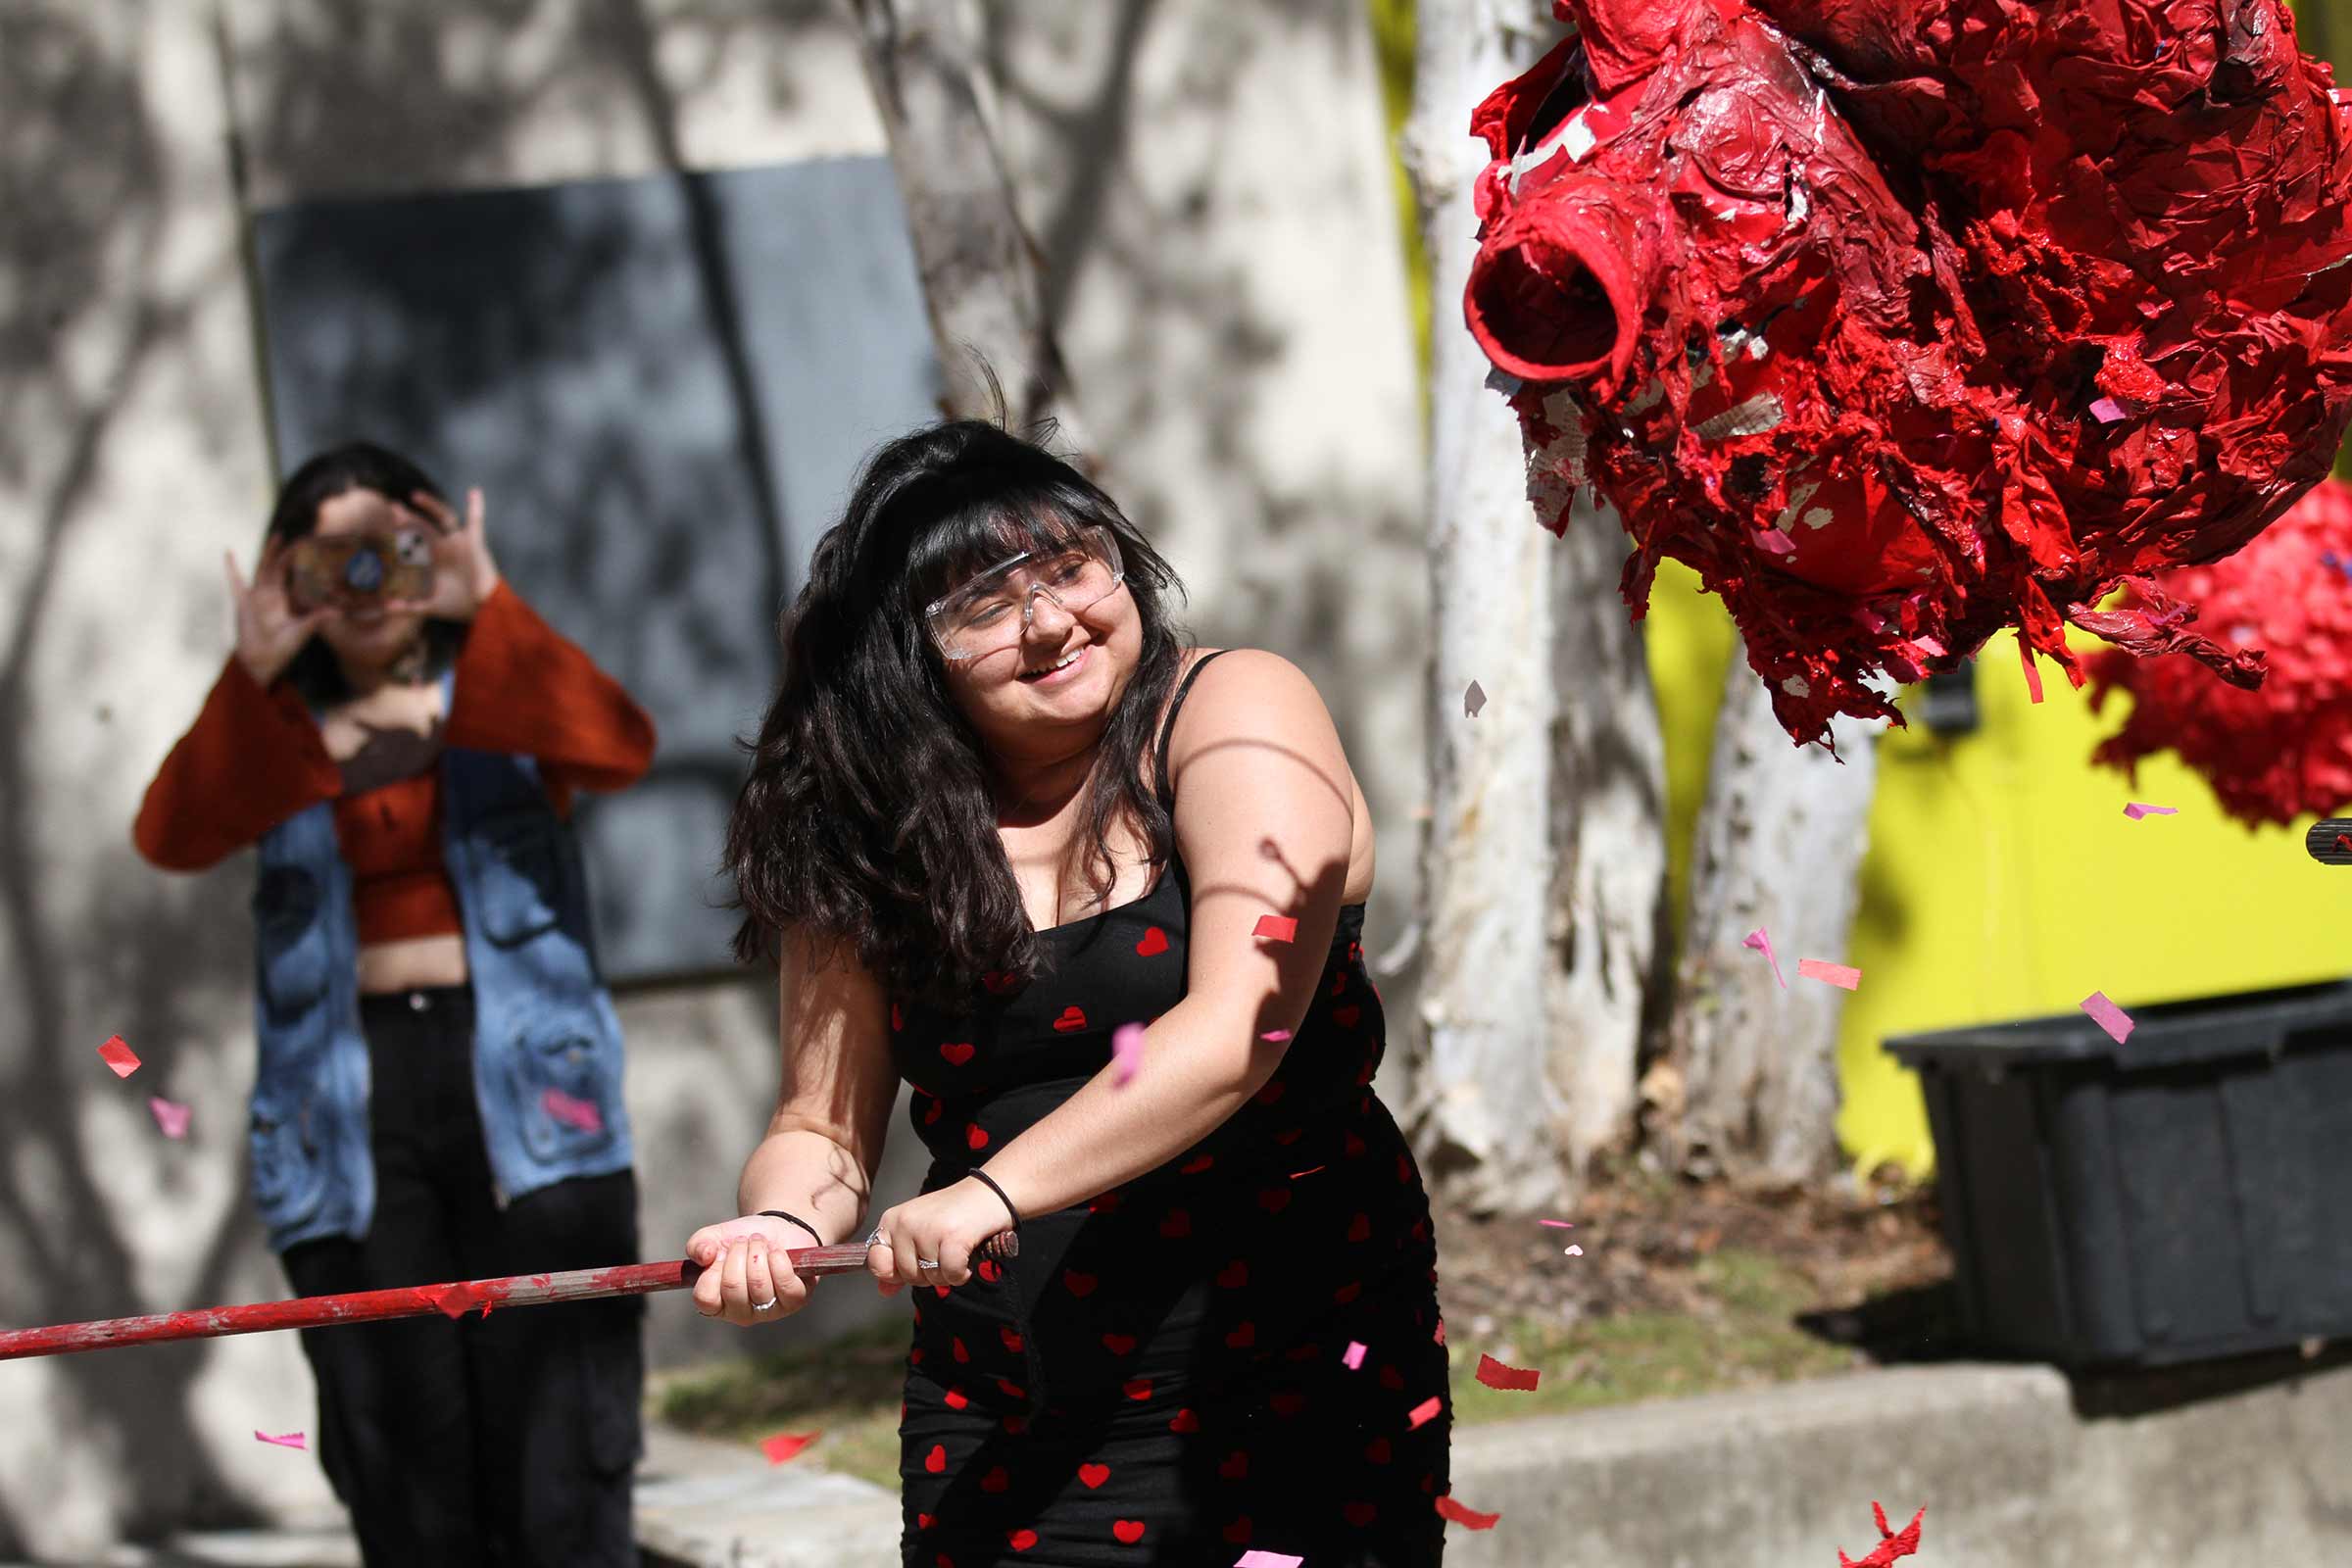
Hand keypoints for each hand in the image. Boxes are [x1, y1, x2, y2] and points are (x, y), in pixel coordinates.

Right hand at [227, 538, 329, 687]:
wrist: (262, 660)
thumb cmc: (282, 647)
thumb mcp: (302, 630)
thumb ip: (317, 619)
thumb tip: (338, 612)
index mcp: (283, 598)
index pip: (292, 576)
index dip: (299, 563)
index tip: (309, 549)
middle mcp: (270, 594)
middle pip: (278, 567)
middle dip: (285, 552)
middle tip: (295, 536)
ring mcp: (256, 596)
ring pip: (263, 569)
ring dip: (269, 553)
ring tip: (277, 536)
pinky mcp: (244, 602)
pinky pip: (236, 582)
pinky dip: (232, 568)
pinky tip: (229, 553)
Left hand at [391, 487, 499, 619]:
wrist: (486, 607)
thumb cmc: (460, 606)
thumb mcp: (430, 606)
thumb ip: (408, 607)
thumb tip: (383, 609)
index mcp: (434, 560)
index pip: (413, 543)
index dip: (399, 536)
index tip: (383, 526)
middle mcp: (445, 548)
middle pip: (423, 527)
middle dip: (408, 518)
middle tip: (392, 508)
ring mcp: (459, 543)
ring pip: (443, 518)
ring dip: (430, 506)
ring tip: (415, 496)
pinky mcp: (474, 543)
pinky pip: (476, 521)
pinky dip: (476, 507)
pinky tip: (474, 492)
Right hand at [684, 1215, 814, 1326]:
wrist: (778, 1229)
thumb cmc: (743, 1239)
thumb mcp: (715, 1237)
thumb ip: (698, 1245)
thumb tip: (704, 1256)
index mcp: (717, 1304)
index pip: (705, 1298)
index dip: (712, 1271)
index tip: (720, 1253)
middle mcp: (741, 1313)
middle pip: (733, 1288)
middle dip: (738, 1254)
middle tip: (744, 1242)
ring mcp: (768, 1311)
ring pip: (759, 1284)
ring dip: (758, 1253)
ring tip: (761, 1244)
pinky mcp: (794, 1301)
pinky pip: (786, 1285)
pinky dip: (779, 1260)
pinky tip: (776, 1252)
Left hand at [866, 1177, 1013, 1296]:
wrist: (991, 1192)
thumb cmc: (955, 1216)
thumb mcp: (920, 1234)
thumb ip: (899, 1264)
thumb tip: (883, 1291)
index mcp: (892, 1219)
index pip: (877, 1263)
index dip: (899, 1271)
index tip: (920, 1258)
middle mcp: (905, 1222)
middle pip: (908, 1276)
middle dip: (930, 1273)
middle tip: (945, 1250)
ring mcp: (927, 1228)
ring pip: (930, 1278)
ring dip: (949, 1273)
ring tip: (958, 1249)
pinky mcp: (951, 1237)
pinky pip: (950, 1275)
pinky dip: (962, 1274)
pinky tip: (968, 1257)